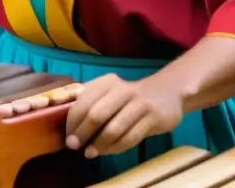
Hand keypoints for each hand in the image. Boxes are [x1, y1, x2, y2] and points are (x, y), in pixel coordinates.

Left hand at [65, 73, 182, 158]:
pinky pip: (131, 137)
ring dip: (99, 144)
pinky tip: (108, 151)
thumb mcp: (110, 93)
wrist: (167, 92)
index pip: (83, 102)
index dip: (73, 121)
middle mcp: (121, 90)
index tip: (68, 136)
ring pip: (114, 128)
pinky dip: (116, 147)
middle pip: (96, 114)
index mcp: (106, 82)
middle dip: (82, 133)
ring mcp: (139, 104)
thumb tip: (71, 129)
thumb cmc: (130, 97)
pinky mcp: (153, 118)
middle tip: (74, 146)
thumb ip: (92, 104)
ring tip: (90, 153)